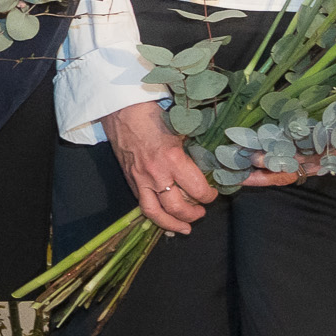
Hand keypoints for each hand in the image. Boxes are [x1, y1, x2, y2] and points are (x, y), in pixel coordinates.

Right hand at [106, 99, 220, 233]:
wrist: (122, 108)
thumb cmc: (153, 113)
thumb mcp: (181, 128)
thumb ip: (195, 148)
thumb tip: (213, 161)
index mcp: (172, 160)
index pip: (197, 190)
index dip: (209, 196)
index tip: (213, 193)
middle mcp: (156, 174)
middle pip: (176, 208)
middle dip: (192, 215)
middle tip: (201, 213)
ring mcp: (139, 178)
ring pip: (154, 212)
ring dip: (170, 223)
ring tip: (182, 227)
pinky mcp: (129, 178)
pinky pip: (141, 202)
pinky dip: (154, 212)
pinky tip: (162, 215)